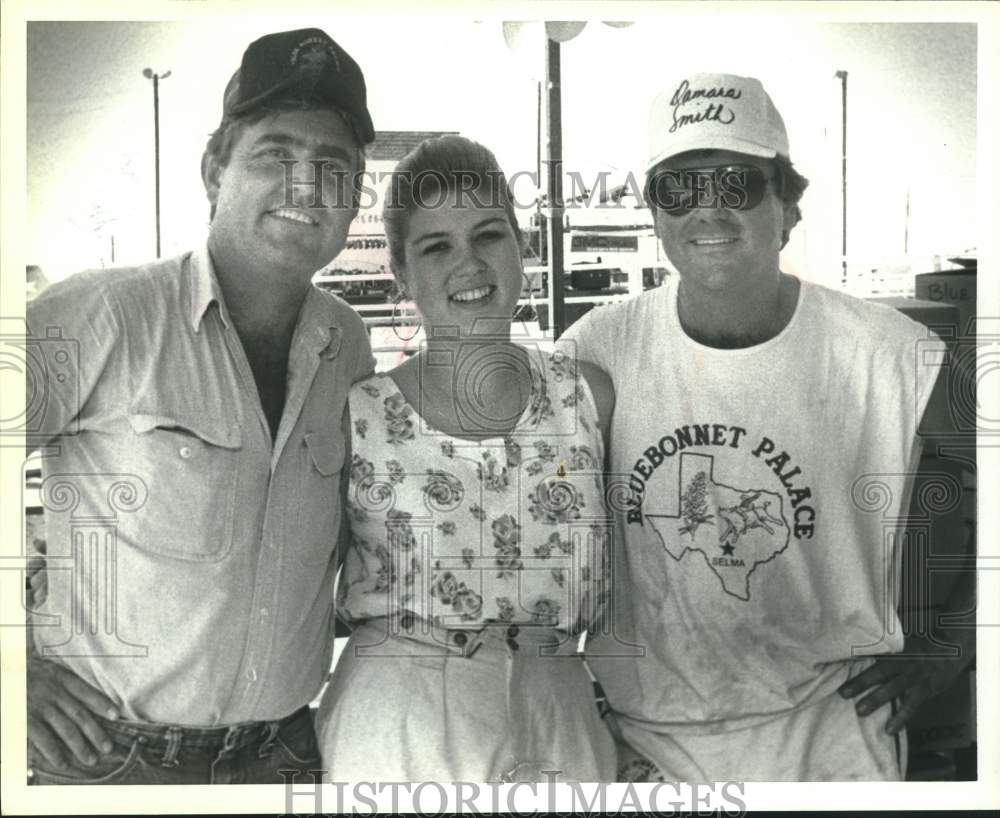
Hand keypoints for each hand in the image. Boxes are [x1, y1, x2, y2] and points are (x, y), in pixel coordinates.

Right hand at [27, 654, 119, 769]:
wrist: (3, 668)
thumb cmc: (22, 670)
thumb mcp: (43, 668)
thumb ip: (59, 680)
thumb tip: (77, 693)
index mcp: (58, 677)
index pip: (85, 691)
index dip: (101, 703)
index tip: (116, 714)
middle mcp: (53, 692)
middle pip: (80, 714)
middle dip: (96, 732)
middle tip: (108, 747)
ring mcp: (40, 707)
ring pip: (66, 728)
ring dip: (80, 746)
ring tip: (91, 759)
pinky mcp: (26, 719)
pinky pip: (43, 738)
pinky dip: (53, 752)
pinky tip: (63, 763)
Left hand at [837, 631, 973, 735]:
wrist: (952, 650)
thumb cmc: (921, 644)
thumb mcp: (902, 640)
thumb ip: (883, 643)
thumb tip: (859, 639)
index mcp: (896, 649)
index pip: (873, 653)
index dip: (856, 658)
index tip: (838, 665)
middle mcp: (904, 663)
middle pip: (880, 672)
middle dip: (861, 683)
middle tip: (843, 693)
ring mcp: (914, 678)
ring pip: (894, 690)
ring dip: (876, 700)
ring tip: (860, 711)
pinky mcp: (924, 691)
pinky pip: (911, 706)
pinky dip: (900, 718)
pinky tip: (889, 729)